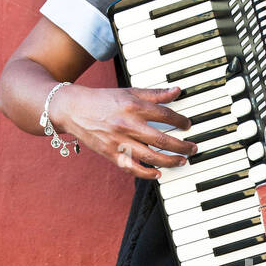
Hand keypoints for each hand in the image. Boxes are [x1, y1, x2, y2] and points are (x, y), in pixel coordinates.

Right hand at [55, 83, 196, 178]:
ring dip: (170, 161)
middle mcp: (128, 124)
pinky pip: (132, 168)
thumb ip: (154, 94)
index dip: (181, 121)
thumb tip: (177, 91)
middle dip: (182, 146)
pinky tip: (159, 174)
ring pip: (150, 156)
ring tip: (182, 161)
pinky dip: (146, 173)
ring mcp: (119, 141)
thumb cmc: (102, 100)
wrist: (72, 109)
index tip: (188, 125)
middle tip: (193, 148)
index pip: (165, 115)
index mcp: (133, 106)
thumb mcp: (128, 92)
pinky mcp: (110, 154)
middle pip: (162, 139)